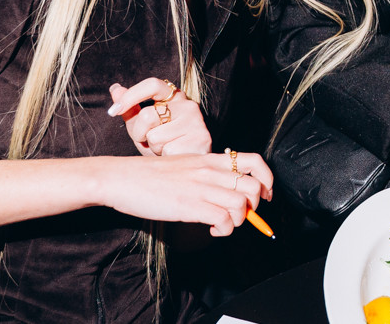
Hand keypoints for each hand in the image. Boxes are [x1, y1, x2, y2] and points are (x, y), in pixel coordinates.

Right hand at [92, 152, 267, 237]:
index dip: (267, 179)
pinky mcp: (190, 205)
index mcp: (209, 159)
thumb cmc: (148, 176)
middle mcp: (210, 171)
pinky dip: (224, 230)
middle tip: (241, 215)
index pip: (253, 161)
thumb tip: (221, 191)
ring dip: (239, 221)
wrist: (121, 178)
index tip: (265, 195)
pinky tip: (213, 230)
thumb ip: (204, 174)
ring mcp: (201, 187)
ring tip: (224, 224)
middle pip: (253, 186)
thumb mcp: (183, 166)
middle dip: (255, 206)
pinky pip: (224, 219)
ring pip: (242, 204)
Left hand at [108, 77, 211, 155]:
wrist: (185, 166)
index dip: (131, 96)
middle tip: (149, 140)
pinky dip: (164, 157)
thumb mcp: (142, 126)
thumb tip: (115, 89)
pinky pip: (167, 151)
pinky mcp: (201, 139)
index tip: (113, 111)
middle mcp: (187, 105)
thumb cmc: (164, 143)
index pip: (152, 85)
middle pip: (147, 115)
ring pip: (155, 137)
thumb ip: (130, 109)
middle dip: (139, 133)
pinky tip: (174, 156)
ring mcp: (195, 122)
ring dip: (153, 148)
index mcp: (174, 97)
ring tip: (164, 149)